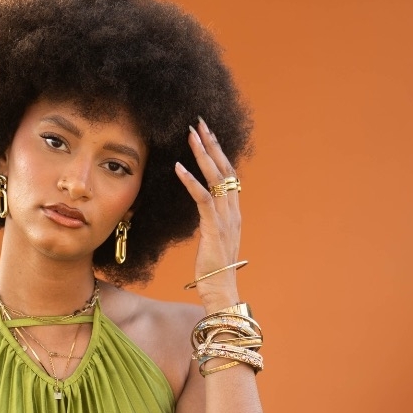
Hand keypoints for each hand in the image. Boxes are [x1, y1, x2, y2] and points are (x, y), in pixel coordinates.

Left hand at [174, 118, 241, 307]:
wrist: (221, 291)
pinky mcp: (214, 228)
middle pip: (225, 169)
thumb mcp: (213, 240)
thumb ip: (211, 222)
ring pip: (216, 178)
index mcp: (234, 212)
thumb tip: (203, 212)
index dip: (219, 152)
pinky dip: (191, 181)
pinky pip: (203, 199)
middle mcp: (233, 211)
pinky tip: (178, 168)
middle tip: (200, 122)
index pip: (228, 175)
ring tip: (190, 134)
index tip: (208, 133)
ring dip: (202, 154)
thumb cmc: (214, 270)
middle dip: (212, 144)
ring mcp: (226, 219)